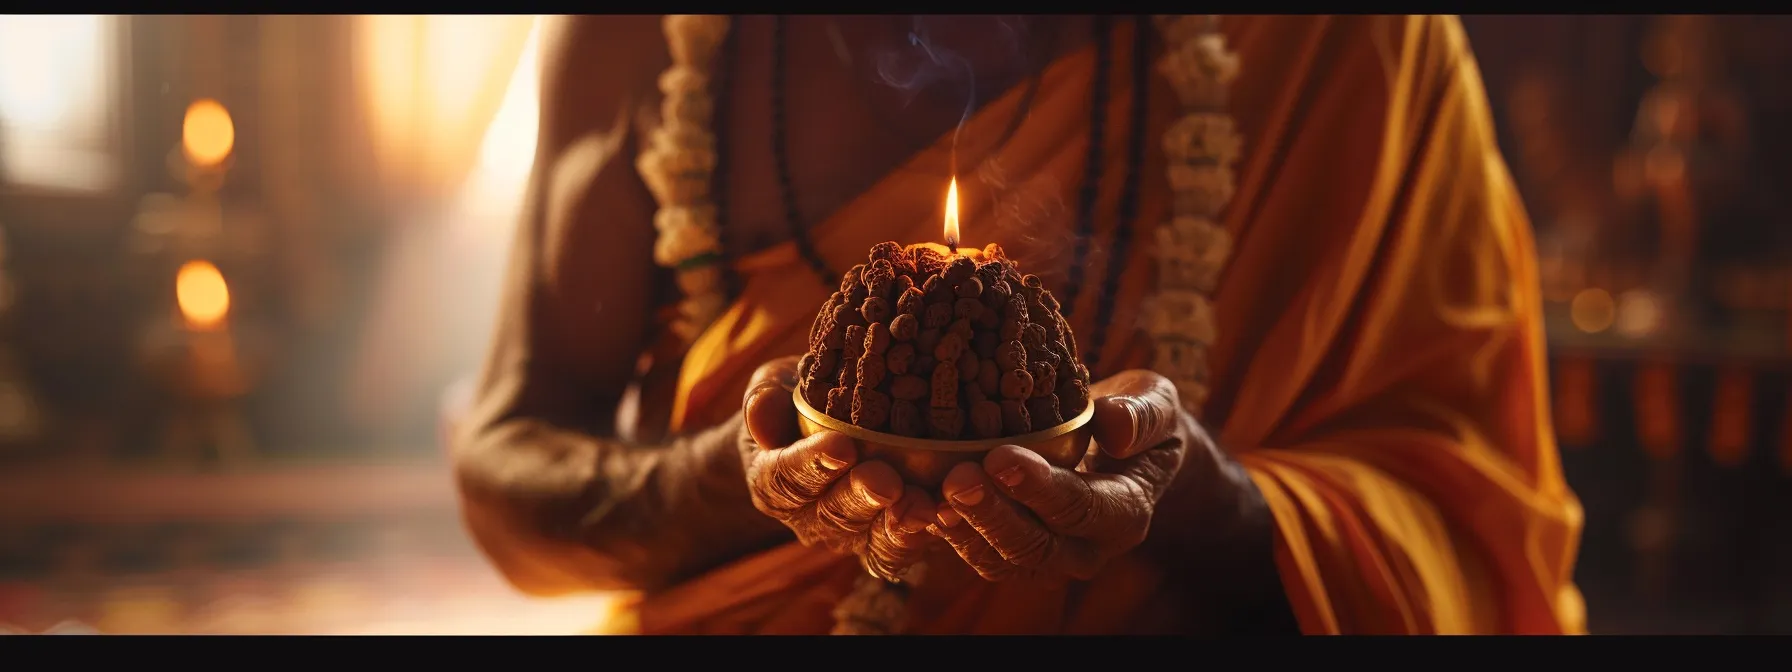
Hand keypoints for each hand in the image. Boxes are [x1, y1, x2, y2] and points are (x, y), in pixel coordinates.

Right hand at [739, 356, 937, 581]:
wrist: (816, 433)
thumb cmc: (795, 400)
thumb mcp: (773, 387)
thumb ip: (766, 398)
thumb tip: (760, 411)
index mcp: (772, 481)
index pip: (784, 478)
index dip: (811, 464)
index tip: (840, 445)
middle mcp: (808, 517)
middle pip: (832, 515)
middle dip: (860, 497)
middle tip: (886, 479)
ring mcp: (849, 535)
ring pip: (871, 542)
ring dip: (897, 526)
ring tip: (922, 506)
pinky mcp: (885, 541)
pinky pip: (903, 550)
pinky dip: (925, 537)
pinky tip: (948, 515)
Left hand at [928, 369, 1202, 581]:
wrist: (1127, 451)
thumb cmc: (1140, 419)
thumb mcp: (1156, 403)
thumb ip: (1143, 413)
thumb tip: (1116, 425)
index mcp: (1126, 513)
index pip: (1082, 508)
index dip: (1041, 488)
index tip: (1001, 458)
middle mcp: (1087, 548)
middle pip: (1037, 546)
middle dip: (993, 514)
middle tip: (957, 478)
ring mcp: (1049, 557)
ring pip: (1002, 561)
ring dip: (966, 531)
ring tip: (932, 497)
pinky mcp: (1013, 554)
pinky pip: (979, 555)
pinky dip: (950, 534)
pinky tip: (921, 504)